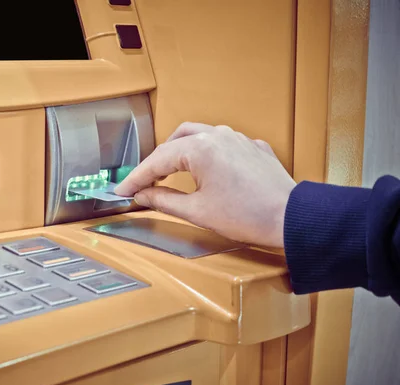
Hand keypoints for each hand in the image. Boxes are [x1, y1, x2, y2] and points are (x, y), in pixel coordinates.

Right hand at [114, 123, 296, 247]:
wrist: (291, 218)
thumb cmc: (249, 215)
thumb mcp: (197, 212)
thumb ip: (163, 200)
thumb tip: (143, 196)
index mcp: (200, 149)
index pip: (157, 161)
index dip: (136, 178)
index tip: (124, 189)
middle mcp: (217, 135)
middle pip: (175, 141)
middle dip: (157, 160)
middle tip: (145, 182)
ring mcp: (237, 138)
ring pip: (199, 135)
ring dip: (180, 151)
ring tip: (171, 171)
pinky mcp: (253, 146)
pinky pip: (222, 142)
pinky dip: (206, 152)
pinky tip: (205, 169)